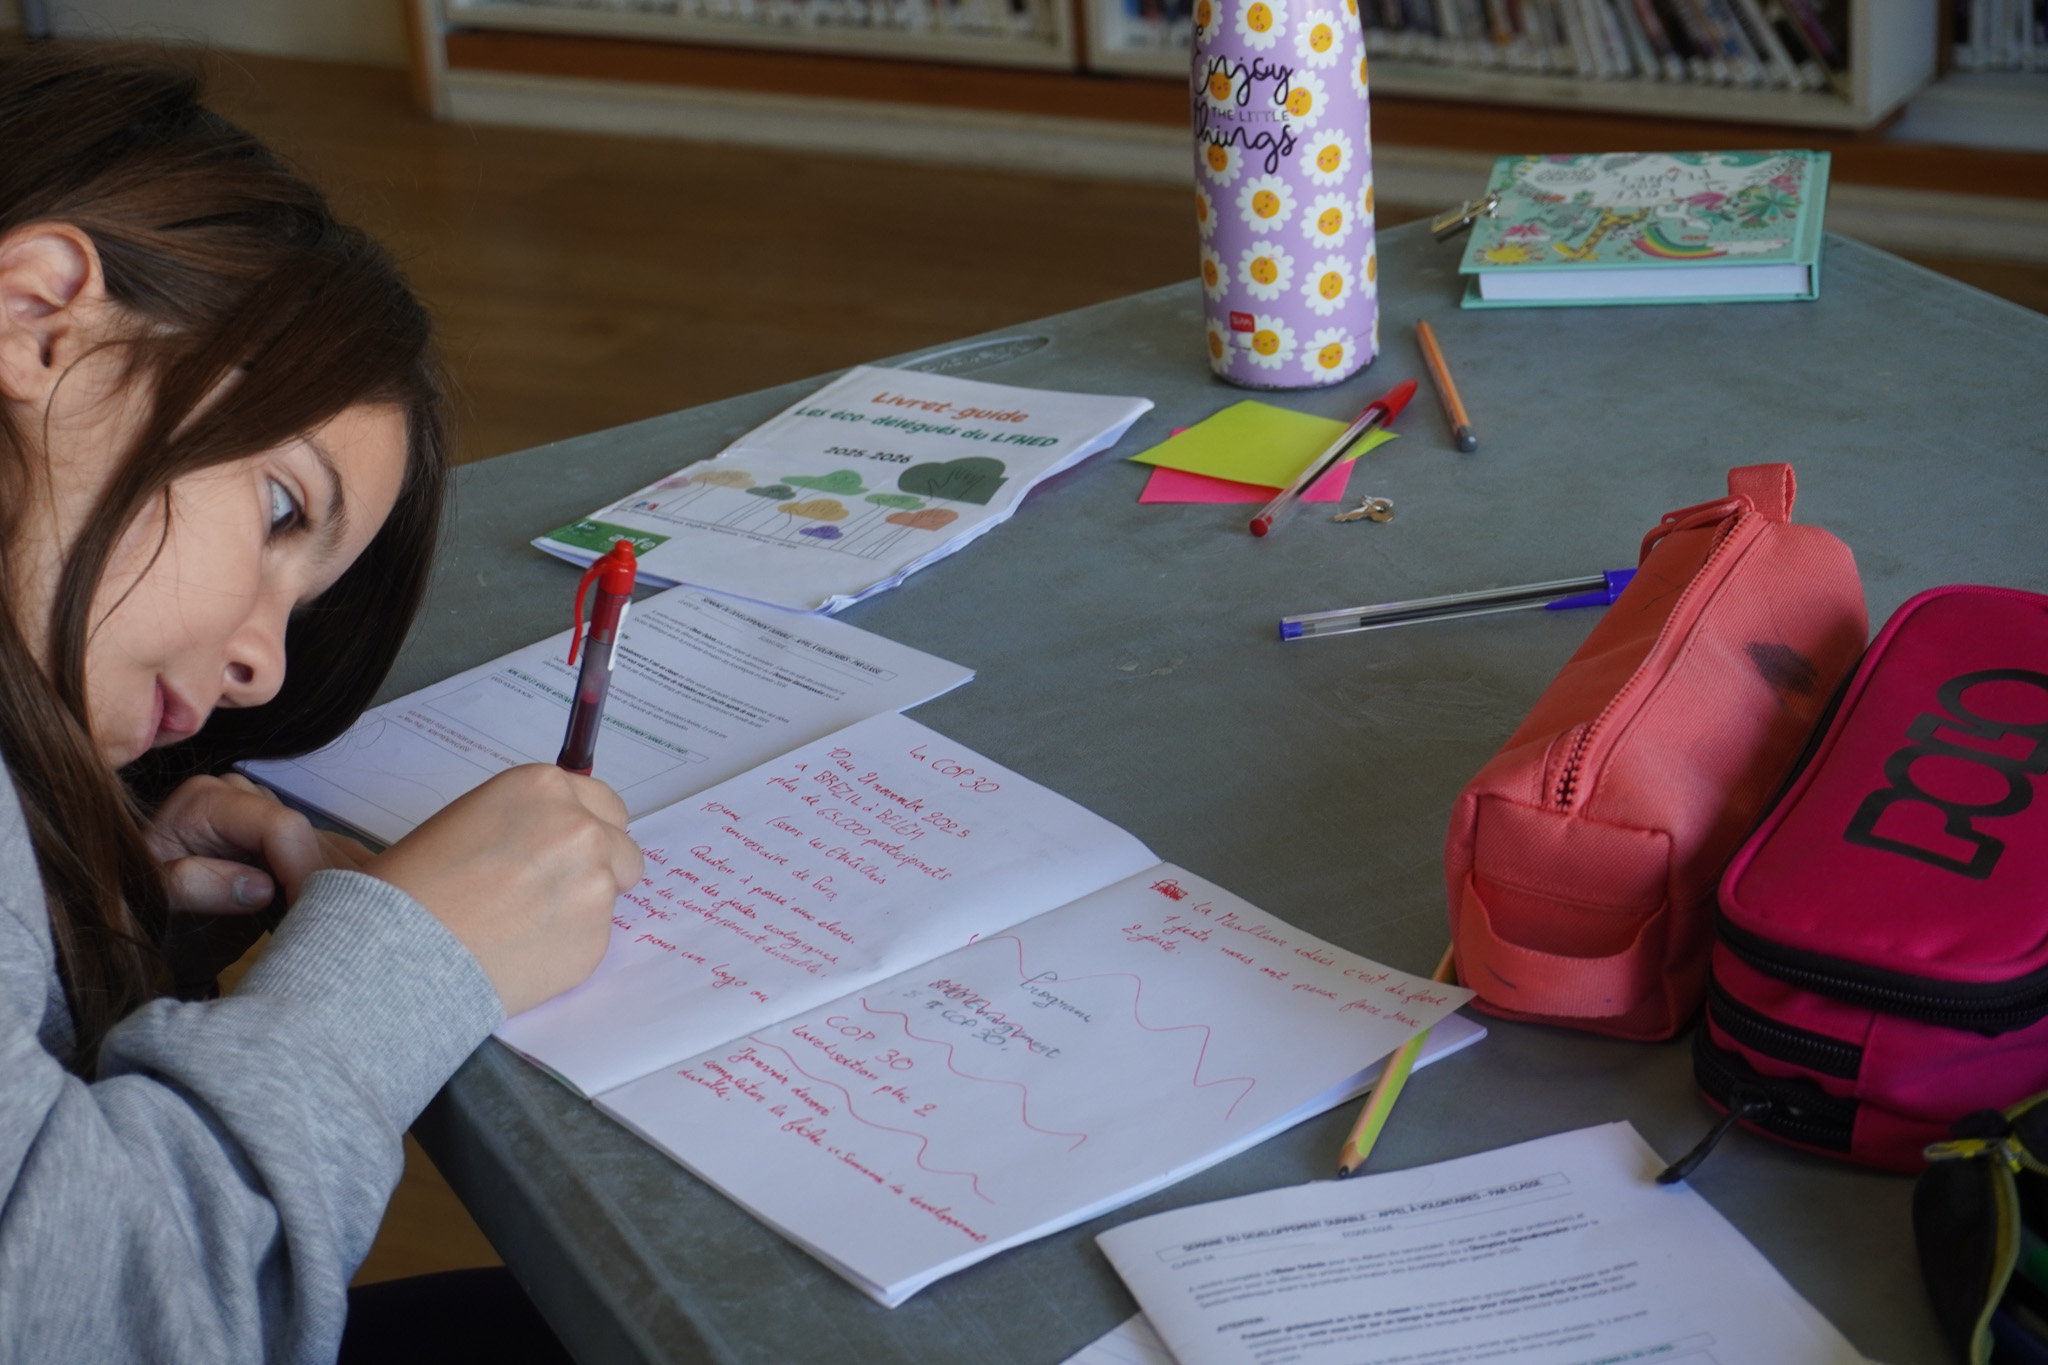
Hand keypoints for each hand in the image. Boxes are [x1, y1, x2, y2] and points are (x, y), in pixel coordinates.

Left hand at [147, 774, 363, 914]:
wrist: (138, 912)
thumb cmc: (140, 903)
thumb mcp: (153, 898)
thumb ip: (195, 886)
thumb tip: (261, 888)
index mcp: (208, 799)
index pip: (282, 826)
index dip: (302, 870)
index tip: (306, 915)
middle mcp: (242, 794)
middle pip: (307, 836)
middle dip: (315, 882)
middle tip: (310, 930)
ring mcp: (263, 809)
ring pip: (322, 845)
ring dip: (328, 886)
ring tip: (314, 926)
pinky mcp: (278, 830)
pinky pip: (324, 850)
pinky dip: (335, 880)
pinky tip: (332, 909)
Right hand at [364, 765, 641, 1014]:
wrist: (400, 952)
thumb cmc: (416, 885)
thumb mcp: (472, 818)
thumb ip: (531, 819)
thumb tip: (562, 834)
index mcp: (545, 788)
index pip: (602, 802)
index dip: (587, 826)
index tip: (568, 848)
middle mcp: (581, 829)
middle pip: (621, 845)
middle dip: (597, 865)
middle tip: (548, 889)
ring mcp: (595, 885)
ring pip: (612, 892)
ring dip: (582, 905)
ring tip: (523, 922)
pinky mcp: (596, 938)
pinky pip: (594, 937)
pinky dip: (568, 944)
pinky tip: (521, 950)